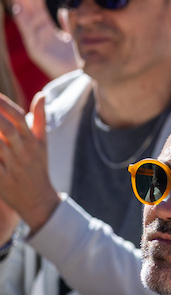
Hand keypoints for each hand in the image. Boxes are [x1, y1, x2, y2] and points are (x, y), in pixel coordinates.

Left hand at [0, 93, 58, 231]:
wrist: (38, 199)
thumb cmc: (38, 167)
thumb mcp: (43, 142)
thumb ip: (40, 118)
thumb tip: (41, 94)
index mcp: (32, 141)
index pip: (19, 117)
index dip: (5, 105)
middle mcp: (23, 152)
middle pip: (7, 129)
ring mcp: (12, 167)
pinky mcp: (1, 180)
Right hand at [9, 0, 79, 79]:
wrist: (81, 73)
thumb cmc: (78, 56)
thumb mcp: (75, 35)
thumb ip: (69, 22)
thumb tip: (66, 8)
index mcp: (48, 31)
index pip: (39, 9)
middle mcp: (40, 35)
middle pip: (30, 12)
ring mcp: (37, 42)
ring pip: (27, 19)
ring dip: (21, 3)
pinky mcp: (36, 50)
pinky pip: (28, 33)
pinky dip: (23, 20)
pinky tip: (19, 8)